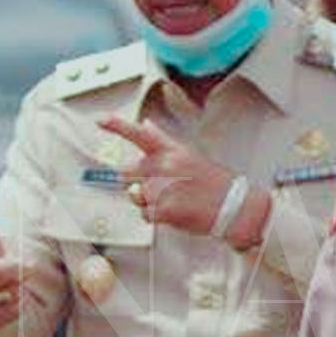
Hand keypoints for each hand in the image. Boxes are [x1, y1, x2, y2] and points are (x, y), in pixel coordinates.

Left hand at [98, 114, 240, 238]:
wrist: (234, 206)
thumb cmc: (214, 182)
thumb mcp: (189, 154)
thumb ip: (162, 141)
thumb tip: (144, 124)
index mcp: (170, 150)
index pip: (140, 133)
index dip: (117, 125)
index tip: (100, 120)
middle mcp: (164, 166)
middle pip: (125, 172)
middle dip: (134, 180)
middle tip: (156, 186)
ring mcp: (163, 187)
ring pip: (135, 196)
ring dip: (147, 201)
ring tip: (171, 199)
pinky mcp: (165, 209)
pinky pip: (144, 214)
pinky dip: (155, 216)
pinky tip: (173, 211)